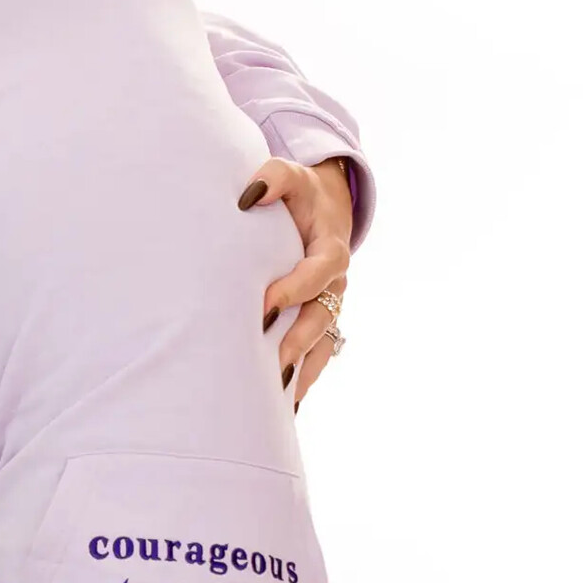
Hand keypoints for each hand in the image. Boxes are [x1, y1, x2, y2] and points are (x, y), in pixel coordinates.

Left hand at [239, 155, 353, 407]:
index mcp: (331, 250)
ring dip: (301, 368)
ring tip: (277, 398)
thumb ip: (272, 178)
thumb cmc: (297, 193)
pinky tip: (283, 406)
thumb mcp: (289, 176)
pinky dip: (303, 378)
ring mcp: (330, 305)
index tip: (266, 304)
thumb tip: (247, 195)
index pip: (319, 272)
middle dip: (295, 339)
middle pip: (320, 316)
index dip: (296, 288)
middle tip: (268, 361)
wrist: (319, 207)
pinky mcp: (321, 320)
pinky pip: (319, 354)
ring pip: (321, 343)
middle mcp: (335, 283)